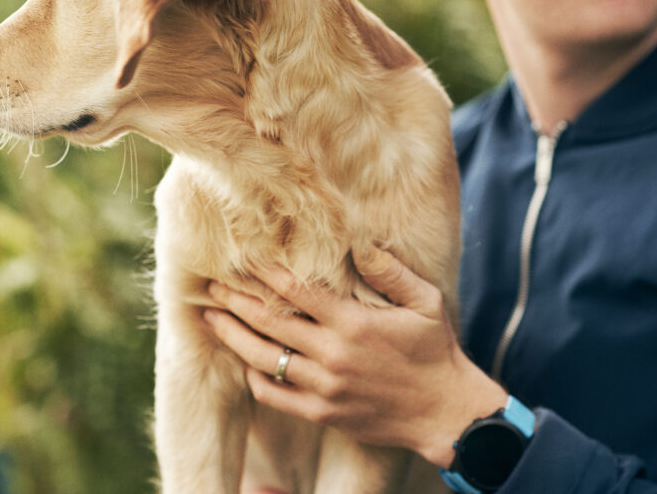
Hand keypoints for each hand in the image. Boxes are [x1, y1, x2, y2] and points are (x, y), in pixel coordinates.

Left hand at [203, 246, 506, 467]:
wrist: (445, 412)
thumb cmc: (436, 351)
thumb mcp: (426, 302)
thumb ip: (391, 271)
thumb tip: (359, 243)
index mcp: (354, 322)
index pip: (297, 291)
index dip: (266, 272)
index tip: (243, 258)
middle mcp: (333, 354)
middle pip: (270, 322)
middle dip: (236, 301)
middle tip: (212, 286)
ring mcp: (325, 387)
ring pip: (265, 360)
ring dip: (234, 337)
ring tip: (212, 319)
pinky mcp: (324, 414)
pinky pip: (276, 396)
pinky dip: (255, 379)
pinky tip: (243, 363)